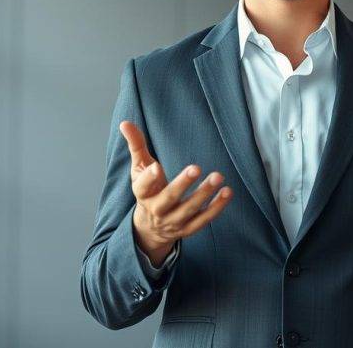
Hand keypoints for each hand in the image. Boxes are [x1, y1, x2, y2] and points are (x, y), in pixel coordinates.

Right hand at [120, 120, 232, 266]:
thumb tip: (125, 123)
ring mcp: (173, 221)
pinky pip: (203, 219)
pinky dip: (216, 207)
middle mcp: (157, 210)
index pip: (142, 187)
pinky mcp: (188, 228)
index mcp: (143, 194)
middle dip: (182, 184)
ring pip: (188, 209)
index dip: (149, 178)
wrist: (150, 227)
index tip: (156, 166)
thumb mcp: (139, 169)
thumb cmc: (147, 190)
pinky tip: (227, 192)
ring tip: (218, 177)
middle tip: (196, 167)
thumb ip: (136, 146)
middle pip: (168, 198)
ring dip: (204, 194)